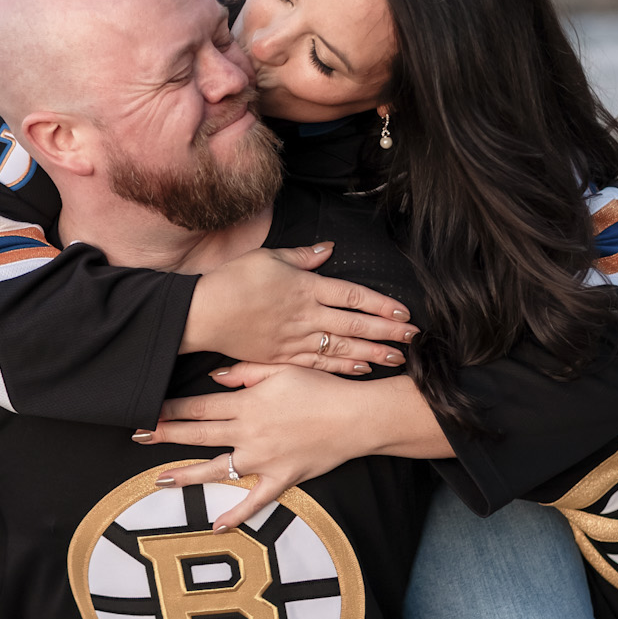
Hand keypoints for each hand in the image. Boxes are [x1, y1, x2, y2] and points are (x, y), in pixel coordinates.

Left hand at [135, 363, 451, 527]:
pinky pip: (255, 500)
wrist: (357, 417)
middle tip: (138, 436)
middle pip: (198, 435)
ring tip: (161, 480)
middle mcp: (249, 433)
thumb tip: (214, 377)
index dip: (171, 409)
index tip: (147, 410)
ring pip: (218, 469)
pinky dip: (236, 514)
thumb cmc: (321, 388)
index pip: (199, 407)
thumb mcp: (281, 369)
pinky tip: (216, 524)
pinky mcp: (282, 478)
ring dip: (188, 475)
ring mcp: (263, 459)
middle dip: (166, 435)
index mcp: (246, 404)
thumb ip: (245, 372)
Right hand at [180, 242, 415, 373]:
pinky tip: (360, 369)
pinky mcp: (282, 357)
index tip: (403, 313)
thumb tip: (328, 249)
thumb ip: (302, 256)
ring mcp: (295, 339)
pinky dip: (341, 366)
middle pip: (355, 324)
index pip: (353, 296)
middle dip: (387, 332)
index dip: (381, 305)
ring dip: (372, 352)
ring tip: (396, 358)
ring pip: (342, 347)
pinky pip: (318, 363)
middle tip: (414, 338)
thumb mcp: (268, 257)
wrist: (203, 313)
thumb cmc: (232, 280)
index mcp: (306, 288)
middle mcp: (306, 316)